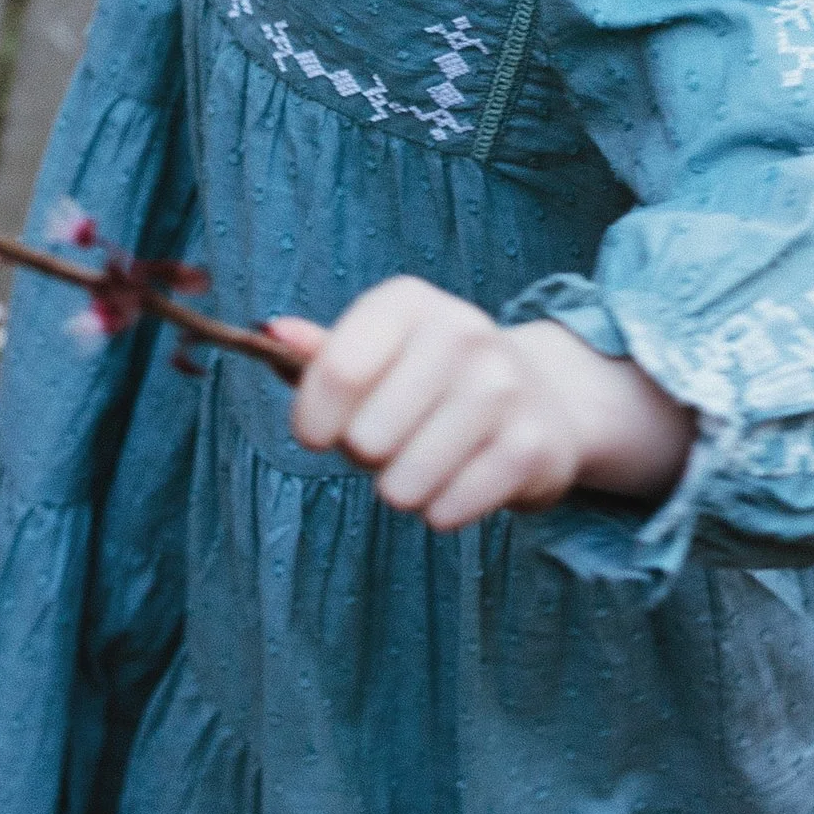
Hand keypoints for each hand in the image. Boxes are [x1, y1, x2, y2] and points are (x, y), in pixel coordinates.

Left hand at [267, 277, 692, 531]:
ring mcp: (504, 387)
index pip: (336, 372)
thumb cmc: (430, 379)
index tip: (317, 434)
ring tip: (420, 464)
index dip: (313, 420)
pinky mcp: (531, 444)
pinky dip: (441, 511)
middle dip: (365, 457)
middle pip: (366, 437)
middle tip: (388, 443)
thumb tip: (271, 332)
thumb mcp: (376, 352)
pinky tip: (455, 483)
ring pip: (405, 481)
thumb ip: (321, 353)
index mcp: (410, 302)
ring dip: (401, 489)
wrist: (542, 397)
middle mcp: (463, 331)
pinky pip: (450, 508)